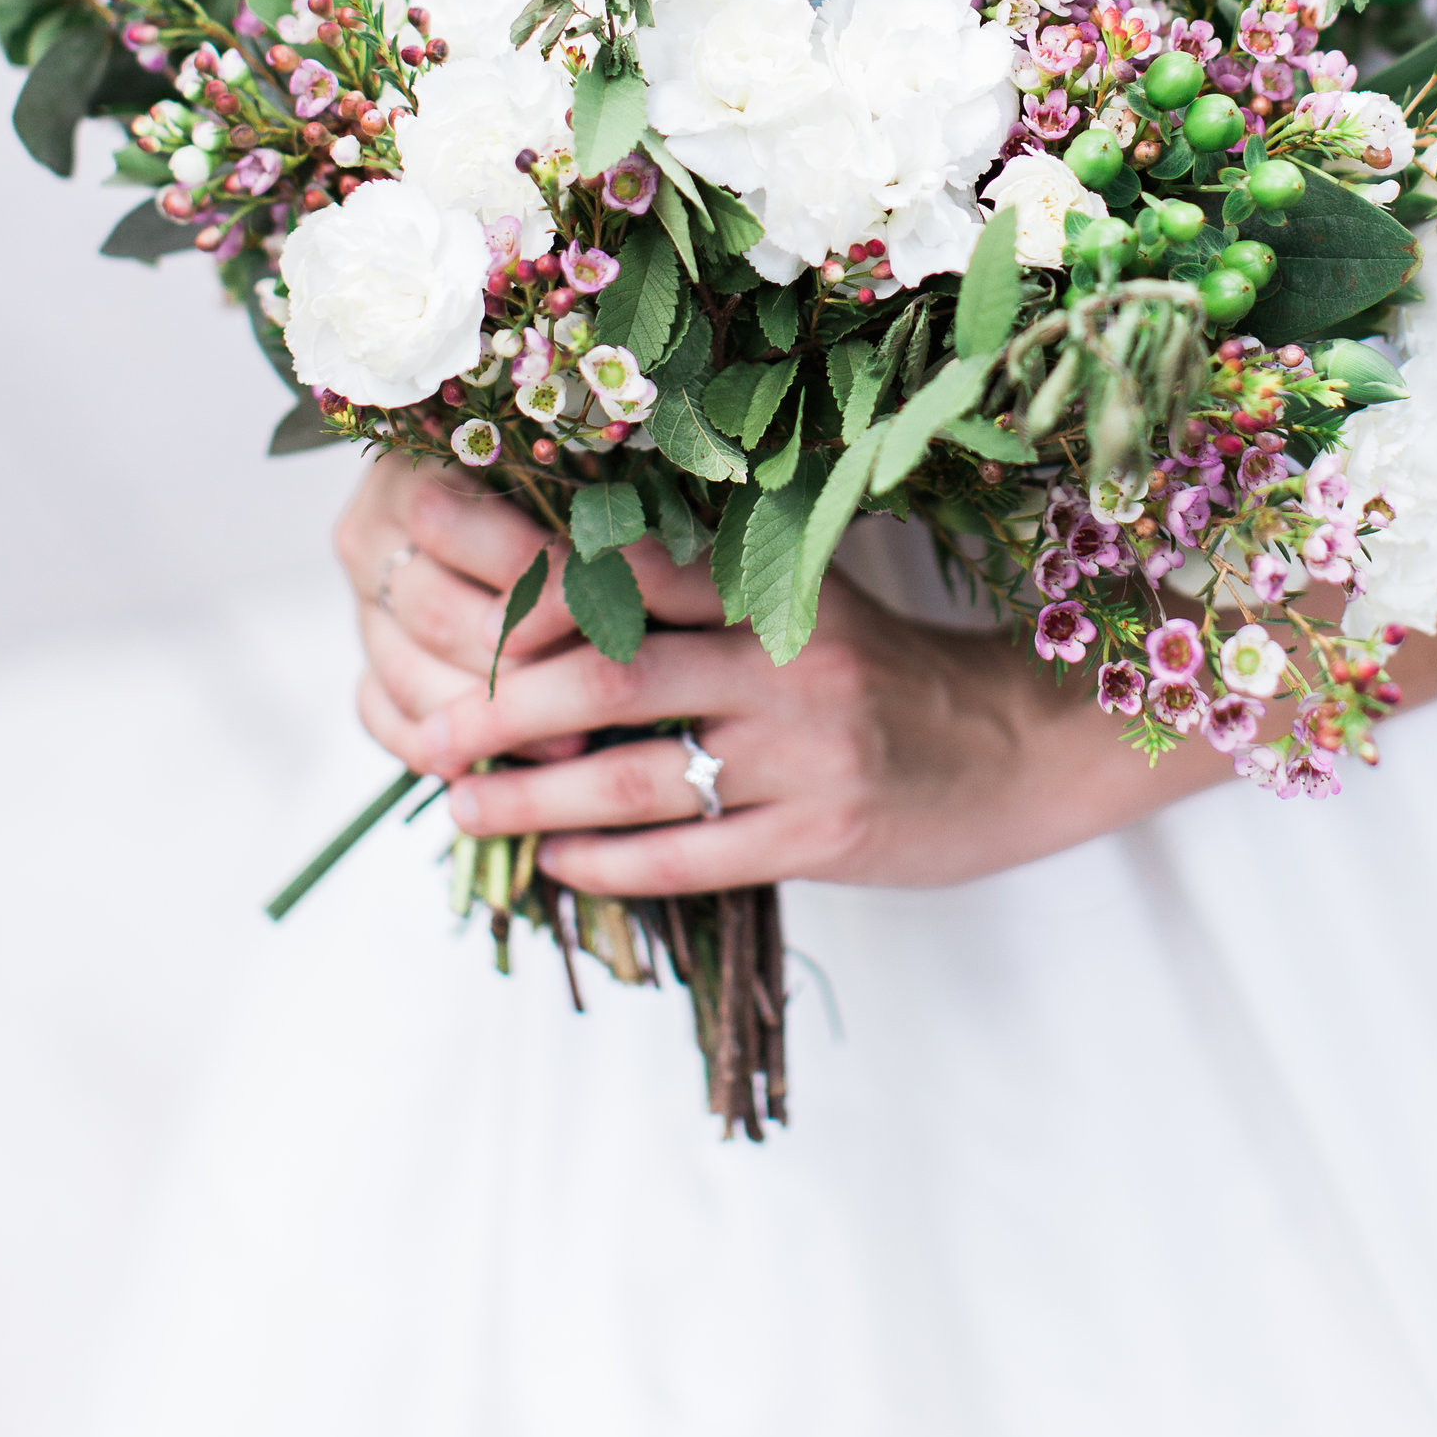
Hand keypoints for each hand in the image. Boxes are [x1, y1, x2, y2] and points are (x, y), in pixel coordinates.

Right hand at [333, 452, 586, 763]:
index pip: (459, 529)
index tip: (605, 609)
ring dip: (487, 717)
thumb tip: (632, 563)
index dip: (537, 577)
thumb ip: (577, 508)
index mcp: (411, 475)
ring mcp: (361, 605)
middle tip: (594, 695)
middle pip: (436, 613)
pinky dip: (429, 746)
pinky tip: (489, 765)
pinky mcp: (365, 660)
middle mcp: (371, 537)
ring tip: (568, 745)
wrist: (477, 498)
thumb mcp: (558, 476)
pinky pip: (379, 713)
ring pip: (408, 673)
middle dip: (519, 660)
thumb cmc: (547, 481)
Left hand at [337, 477, 1232, 892]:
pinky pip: (688, 856)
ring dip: (534, 803)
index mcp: (770, 589)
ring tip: (465, 809)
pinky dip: (608, 864)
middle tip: (429, 736)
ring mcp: (803, 753)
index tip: (444, 601)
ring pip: (636, 781)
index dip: (525, 583)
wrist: (1007, 747)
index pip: (627, 572)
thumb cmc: (878, 673)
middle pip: (610, 679)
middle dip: (502, 712)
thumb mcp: (802, 601)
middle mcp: (784, 662)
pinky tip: (556, 865)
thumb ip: (699, 593)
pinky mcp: (819, 835)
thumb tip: (546, 599)